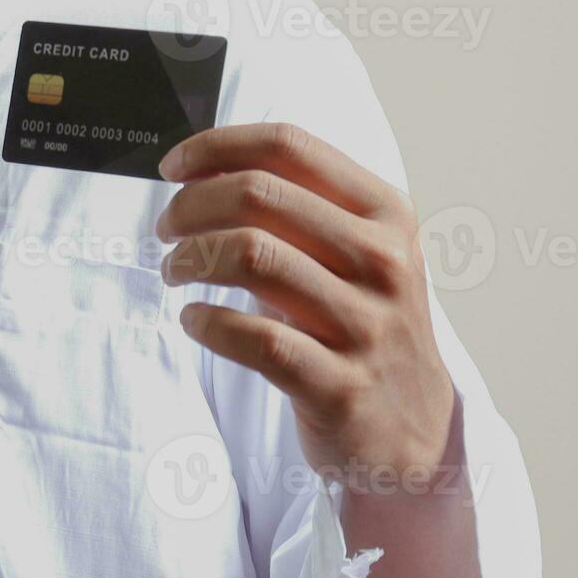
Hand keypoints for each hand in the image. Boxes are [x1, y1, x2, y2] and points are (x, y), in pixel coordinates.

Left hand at [155, 124, 479, 577]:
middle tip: (166, 230)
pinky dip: (207, 322)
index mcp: (386, 214)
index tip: (172, 168)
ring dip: (190, 259)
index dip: (216, 147)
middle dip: (191, 206)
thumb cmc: (362, 328)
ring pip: (251, 256)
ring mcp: (366, 325)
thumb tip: (204, 167)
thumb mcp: (355, 255)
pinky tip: (195, 320)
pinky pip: (254, 338)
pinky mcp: (340, 386)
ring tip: (174, 272)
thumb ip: (297, 208)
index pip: (289, 146)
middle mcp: (383, 261)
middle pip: (257, 196)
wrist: (411, 431)